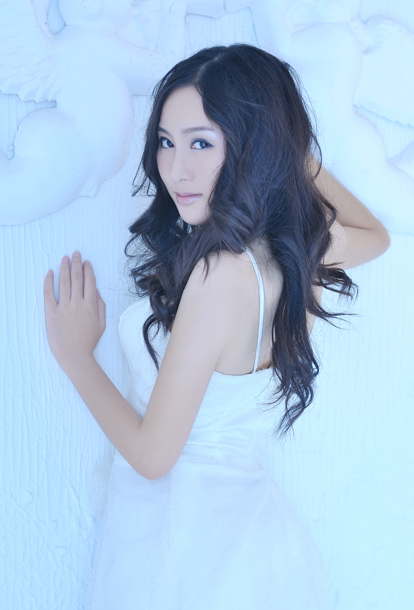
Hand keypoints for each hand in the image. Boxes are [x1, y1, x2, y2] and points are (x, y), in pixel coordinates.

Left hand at [44, 251, 105, 373]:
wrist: (75, 355)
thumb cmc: (89, 341)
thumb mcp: (101, 324)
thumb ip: (101, 306)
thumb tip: (97, 291)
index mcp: (91, 305)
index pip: (90, 282)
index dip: (88, 270)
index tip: (86, 261)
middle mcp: (77, 303)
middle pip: (77, 278)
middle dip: (76, 263)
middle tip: (75, 253)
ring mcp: (64, 307)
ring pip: (64, 282)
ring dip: (64, 268)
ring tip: (65, 258)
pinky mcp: (51, 312)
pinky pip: (49, 294)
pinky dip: (49, 282)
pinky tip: (50, 273)